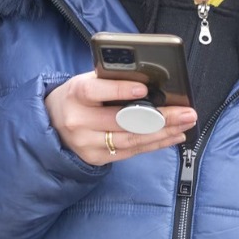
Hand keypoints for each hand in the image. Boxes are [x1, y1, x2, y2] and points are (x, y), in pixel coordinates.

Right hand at [44, 72, 195, 166]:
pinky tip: (173, 136)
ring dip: (163, 133)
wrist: (52, 124)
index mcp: (76, 94)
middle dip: (159, 117)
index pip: (95, 91)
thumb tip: (151, 82)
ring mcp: (86, 143)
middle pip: (122, 120)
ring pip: (130, 140)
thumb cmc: (78, 98)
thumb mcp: (86, 81)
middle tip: (186, 112)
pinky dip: (154, 144)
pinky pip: (130, 152)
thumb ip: (111, 80)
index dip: (119, 90)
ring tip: (185, 125)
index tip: (143, 89)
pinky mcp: (95, 158)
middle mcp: (78, 121)